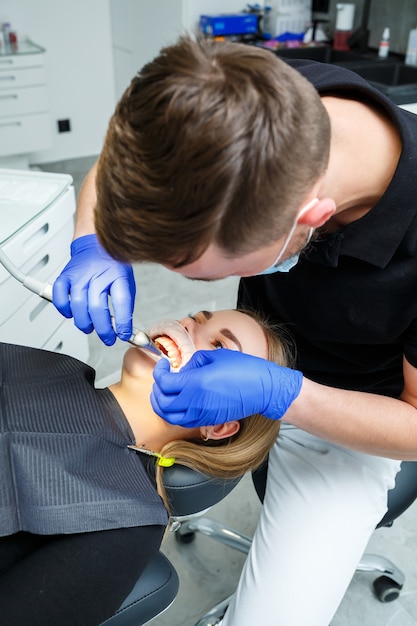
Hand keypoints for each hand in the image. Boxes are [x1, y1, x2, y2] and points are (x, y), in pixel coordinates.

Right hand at [52, 234, 135, 344]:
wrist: (95, 243)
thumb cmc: (112, 265)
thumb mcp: (126, 282)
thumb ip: (125, 305)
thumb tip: (123, 329)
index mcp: (117, 275)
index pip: (122, 302)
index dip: (123, 323)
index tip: (124, 335)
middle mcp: (97, 275)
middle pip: (97, 308)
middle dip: (103, 329)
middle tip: (108, 338)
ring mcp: (79, 275)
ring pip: (78, 305)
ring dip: (84, 323)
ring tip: (90, 327)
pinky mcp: (65, 276)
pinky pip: (59, 296)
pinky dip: (64, 309)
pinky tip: (71, 313)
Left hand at [151, 349, 302, 426]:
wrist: (263, 388)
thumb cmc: (243, 369)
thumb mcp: (214, 357)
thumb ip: (193, 362)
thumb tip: (182, 370)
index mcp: (195, 383)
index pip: (163, 382)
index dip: (159, 372)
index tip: (163, 365)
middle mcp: (195, 402)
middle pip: (162, 403)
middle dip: (156, 390)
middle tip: (161, 379)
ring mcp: (202, 414)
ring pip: (170, 417)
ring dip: (162, 405)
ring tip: (166, 393)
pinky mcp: (209, 421)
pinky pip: (183, 422)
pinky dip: (174, 414)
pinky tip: (179, 402)